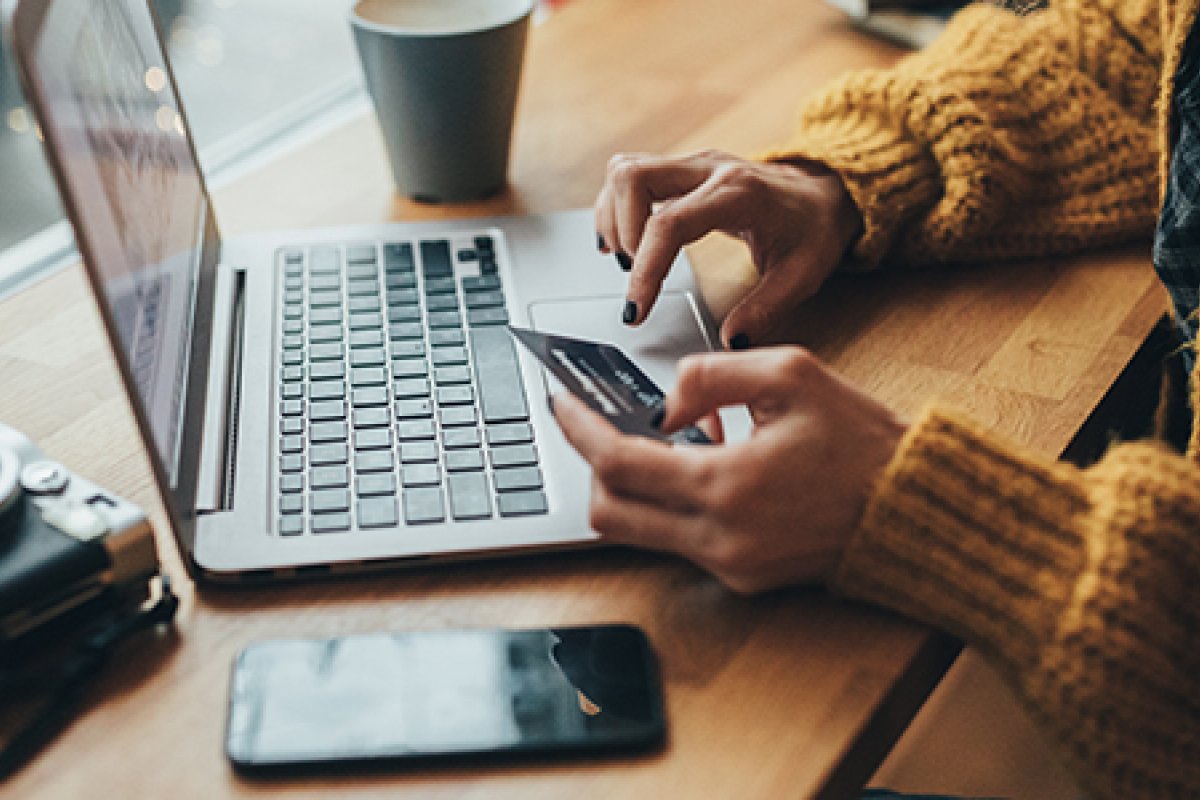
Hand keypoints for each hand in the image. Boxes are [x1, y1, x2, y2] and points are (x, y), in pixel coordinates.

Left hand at [551, 347, 905, 593]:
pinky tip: (707, 467)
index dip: (579, 430)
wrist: (913, 509)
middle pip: (609, 513)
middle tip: (601, 426)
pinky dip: (673, 503)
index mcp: (726, 486)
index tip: (560, 404)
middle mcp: (719, 538)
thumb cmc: (862, 442)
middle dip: (593, 466)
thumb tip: (664, 403)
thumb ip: (710, 374)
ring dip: (635, 485)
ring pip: (638, 532)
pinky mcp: (743, 579)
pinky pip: (679, 541)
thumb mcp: (791, 375)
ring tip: (671, 440)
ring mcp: (729, 566)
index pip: (618, 464)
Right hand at [595, 150, 862, 347]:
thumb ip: (766, 310)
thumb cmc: (814, 229)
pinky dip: (616, 207)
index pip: (669, 224)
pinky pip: (631, 174)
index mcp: (738, 194)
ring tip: (628, 259)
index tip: (636, 310)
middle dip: (622, 232)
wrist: (826, 192)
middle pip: (633, 178)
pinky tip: (623, 241)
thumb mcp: (802, 276)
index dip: (645, 270)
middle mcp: (709, 169)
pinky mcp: (682, 169)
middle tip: (635, 274)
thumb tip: (730, 341)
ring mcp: (693, 164)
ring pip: (625, 170)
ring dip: (614, 216)